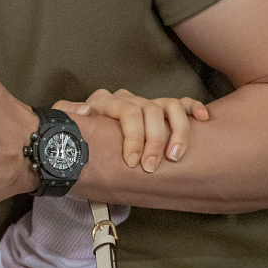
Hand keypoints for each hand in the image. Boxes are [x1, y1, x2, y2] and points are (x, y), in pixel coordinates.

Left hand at [55, 90, 208, 173]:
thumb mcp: (64, 127)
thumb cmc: (75, 139)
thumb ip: (67, 115)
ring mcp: (145, 103)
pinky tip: (203, 120)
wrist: (79, 143)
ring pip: (170, 106)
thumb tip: (85, 111)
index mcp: (104, 102)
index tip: (132, 162)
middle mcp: (127, 99)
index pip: (127, 112)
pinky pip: (181, 103)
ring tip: (175, 157)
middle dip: (154, 142)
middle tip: (152, 168)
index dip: (133, 137)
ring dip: (177, 131)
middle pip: (150, 111)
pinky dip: (194, 109)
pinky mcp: (158, 110)